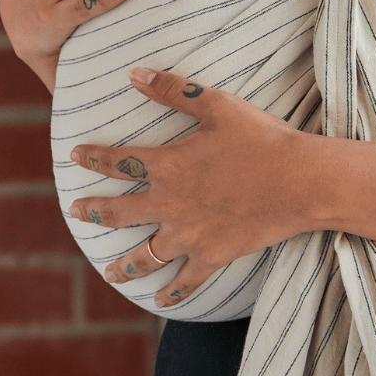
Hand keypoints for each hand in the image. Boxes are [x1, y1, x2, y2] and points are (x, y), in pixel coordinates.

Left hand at [67, 67, 312, 307]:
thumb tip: (133, 73)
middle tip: (76, 212)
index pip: (118, 162)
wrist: (300, 182)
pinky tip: (159, 301)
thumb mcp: (217, 106)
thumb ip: (173, 91)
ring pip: (144, 256)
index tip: (75, 156)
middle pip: (119, 212)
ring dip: (121, 266)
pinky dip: (171, 293)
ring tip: (107, 272)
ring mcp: (189, 235)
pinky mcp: (212, 256)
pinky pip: (184, 281)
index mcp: (168, 166)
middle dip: (93, 212)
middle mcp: (169, 204)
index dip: (93, 158)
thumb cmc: (262, 139)